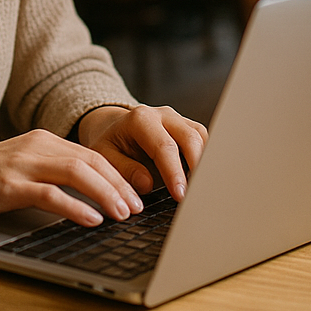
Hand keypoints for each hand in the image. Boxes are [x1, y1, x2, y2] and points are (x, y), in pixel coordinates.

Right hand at [0, 130, 145, 226]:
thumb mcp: (22, 167)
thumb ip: (51, 172)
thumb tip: (90, 194)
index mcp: (42, 139)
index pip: (91, 154)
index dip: (118, 174)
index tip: (137, 195)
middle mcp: (36, 145)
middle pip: (90, 160)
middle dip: (119, 184)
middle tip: (138, 207)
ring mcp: (22, 163)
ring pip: (76, 172)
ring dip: (105, 193)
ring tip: (123, 214)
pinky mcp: (9, 184)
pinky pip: (50, 193)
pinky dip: (75, 206)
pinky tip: (92, 219)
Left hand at [76, 105, 207, 201]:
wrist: (112, 128)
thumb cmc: (110, 143)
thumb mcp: (104, 156)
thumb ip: (124, 169)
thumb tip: (147, 183)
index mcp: (140, 119)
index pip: (164, 147)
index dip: (174, 173)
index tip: (180, 195)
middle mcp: (162, 115)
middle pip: (190, 138)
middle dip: (197, 168)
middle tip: (196, 195)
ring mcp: (177, 119)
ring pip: (201, 137)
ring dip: (204, 163)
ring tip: (200, 189)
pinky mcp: (186, 127)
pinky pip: (203, 140)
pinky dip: (205, 159)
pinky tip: (199, 179)